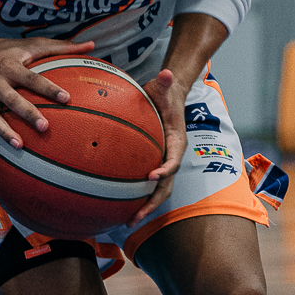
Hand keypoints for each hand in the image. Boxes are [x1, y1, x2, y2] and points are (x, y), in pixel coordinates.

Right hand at [0, 32, 95, 164]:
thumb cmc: (7, 50)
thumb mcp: (31, 44)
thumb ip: (61, 46)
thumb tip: (91, 44)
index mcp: (10, 65)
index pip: (31, 78)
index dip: (48, 88)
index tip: (66, 98)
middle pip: (12, 100)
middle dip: (27, 114)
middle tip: (45, 127)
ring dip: (4, 132)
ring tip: (19, 146)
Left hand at [122, 68, 185, 225]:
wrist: (169, 98)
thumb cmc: (165, 93)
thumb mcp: (164, 87)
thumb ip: (165, 82)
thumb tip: (166, 72)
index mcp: (177, 142)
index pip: (174, 160)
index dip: (165, 169)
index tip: (151, 176)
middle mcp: (173, 157)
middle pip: (166, 186)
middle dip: (152, 203)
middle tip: (134, 216)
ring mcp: (164, 164)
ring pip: (157, 191)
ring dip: (144, 207)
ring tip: (127, 222)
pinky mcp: (154, 165)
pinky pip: (146, 186)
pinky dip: (136, 198)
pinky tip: (117, 207)